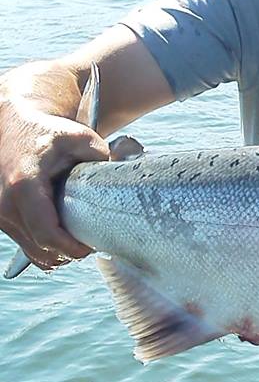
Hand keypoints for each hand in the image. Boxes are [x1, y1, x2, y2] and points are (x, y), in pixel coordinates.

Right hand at [0, 102, 109, 268]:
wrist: (17, 128)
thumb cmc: (47, 132)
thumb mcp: (79, 137)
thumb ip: (101, 155)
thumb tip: (123, 171)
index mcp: (24, 185)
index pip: (47, 234)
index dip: (71, 248)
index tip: (92, 247)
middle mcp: (6, 204)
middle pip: (41, 248)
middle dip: (69, 252)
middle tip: (94, 243)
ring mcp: (1, 215)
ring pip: (33, 252)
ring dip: (57, 253)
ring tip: (80, 240)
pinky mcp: (2, 220)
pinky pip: (26, 246)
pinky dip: (46, 249)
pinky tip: (64, 239)